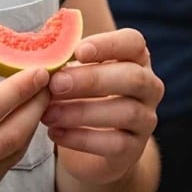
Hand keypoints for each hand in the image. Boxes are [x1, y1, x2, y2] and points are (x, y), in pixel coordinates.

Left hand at [42, 28, 162, 185]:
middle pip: (132, 77)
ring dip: (82, 111)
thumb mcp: (76, 73)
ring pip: (126, 112)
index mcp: (136, 59)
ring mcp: (146, 118)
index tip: (78, 51)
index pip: (133, 42)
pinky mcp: (135, 148)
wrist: (92, 145)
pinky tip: (55, 133)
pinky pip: (115, 143)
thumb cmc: (82, 96)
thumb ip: (66, 61)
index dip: (108, 44)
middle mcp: (149, 86)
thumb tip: (43, 55)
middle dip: (92, 80)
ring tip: (49, 113)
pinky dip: (82, 138)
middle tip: (56, 84)